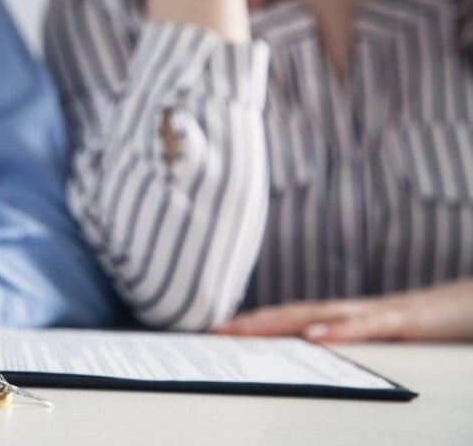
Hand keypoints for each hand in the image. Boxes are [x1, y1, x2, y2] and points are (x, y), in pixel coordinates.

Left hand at [213, 280, 472, 341]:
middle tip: (215, 331)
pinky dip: (338, 330)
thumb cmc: (419, 326)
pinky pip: (366, 326)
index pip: (286, 319)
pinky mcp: (401, 321)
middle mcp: (347, 311)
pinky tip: (314, 337)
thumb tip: (304, 354)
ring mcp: (372, 313)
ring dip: (279, 323)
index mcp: (339, 318)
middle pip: (291, 314)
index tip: (216, 331)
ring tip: (245, 330)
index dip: (252, 324)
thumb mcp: (373, 339)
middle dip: (251, 323)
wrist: (468, 308)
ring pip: (318, 316)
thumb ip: (340, 345)